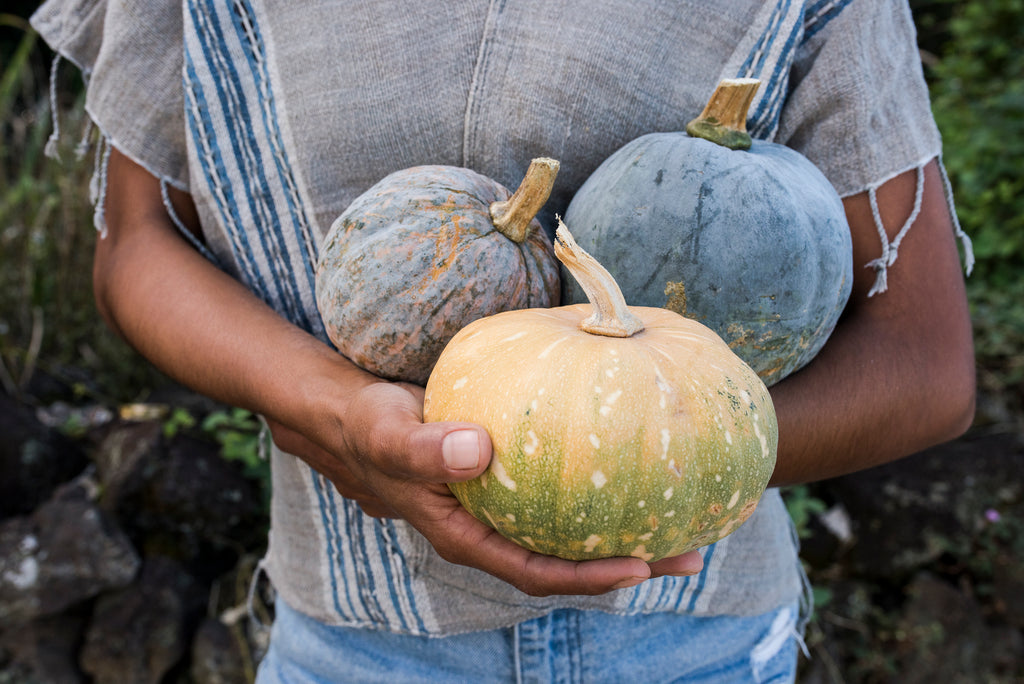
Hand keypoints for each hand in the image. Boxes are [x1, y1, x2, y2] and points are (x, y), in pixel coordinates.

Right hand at [288, 380, 703, 596]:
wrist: (354, 414)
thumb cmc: (371, 428)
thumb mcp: (390, 435)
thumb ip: (426, 447)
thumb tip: (480, 449)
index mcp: (466, 536)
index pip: (534, 570)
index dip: (587, 576)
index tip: (640, 564)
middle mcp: (490, 529)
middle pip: (566, 558)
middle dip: (627, 560)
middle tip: (689, 549)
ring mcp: (501, 506)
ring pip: (569, 528)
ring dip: (621, 526)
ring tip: (680, 514)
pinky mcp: (510, 476)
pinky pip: (561, 490)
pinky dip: (596, 485)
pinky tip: (631, 462)